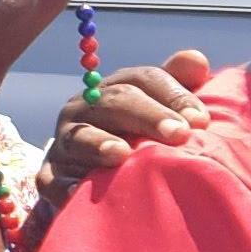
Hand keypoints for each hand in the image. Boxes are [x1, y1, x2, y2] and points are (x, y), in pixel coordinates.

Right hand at [43, 45, 221, 197]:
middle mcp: (85, 109)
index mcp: (115, 89)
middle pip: (115, 103)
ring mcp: (65, 142)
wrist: (90, 175)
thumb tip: (197, 60)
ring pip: (80, 138)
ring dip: (100, 144)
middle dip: (148, 116)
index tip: (200, 120)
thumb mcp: (160, 110)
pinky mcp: (50, 176)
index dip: (173, 95)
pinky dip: (65, 185)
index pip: (143, 80)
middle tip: (178, 134)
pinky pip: (54, 180)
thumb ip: (178, 84)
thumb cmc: (138, 140)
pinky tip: (78, 191)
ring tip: (122, 154)